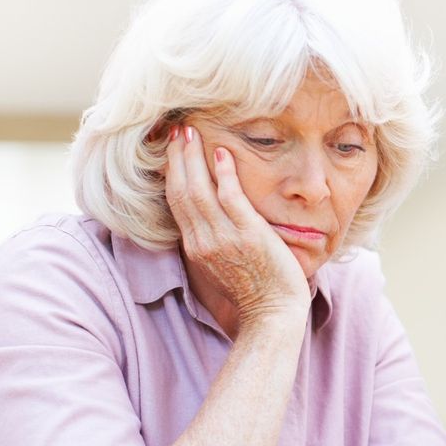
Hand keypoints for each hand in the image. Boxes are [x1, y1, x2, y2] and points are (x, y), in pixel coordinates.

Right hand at [166, 125, 308, 326]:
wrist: (272, 315)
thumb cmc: (255, 291)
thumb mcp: (224, 265)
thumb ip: (215, 239)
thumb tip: (214, 217)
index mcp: (196, 247)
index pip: (176, 202)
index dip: (173, 173)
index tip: (174, 149)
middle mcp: (203, 241)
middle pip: (181, 191)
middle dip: (178, 157)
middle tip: (178, 130)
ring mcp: (224, 238)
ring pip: (198, 190)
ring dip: (193, 158)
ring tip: (192, 132)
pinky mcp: (248, 236)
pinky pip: (230, 198)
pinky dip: (224, 174)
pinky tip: (223, 153)